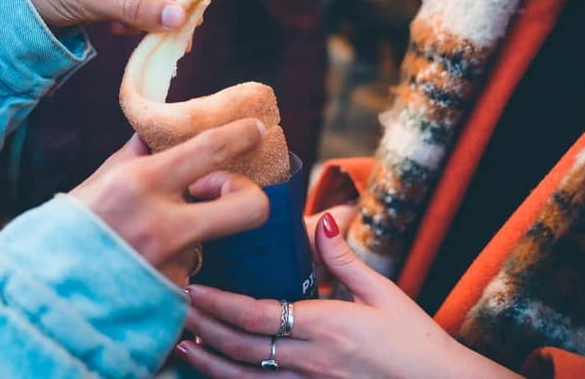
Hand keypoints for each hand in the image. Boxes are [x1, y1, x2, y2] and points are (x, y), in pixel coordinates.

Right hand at [67, 119, 269, 285]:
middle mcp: (162, 227)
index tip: (256, 130)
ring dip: (187, 234)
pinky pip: (188, 270)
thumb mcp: (97, 182)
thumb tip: (157, 130)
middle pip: (250, 207)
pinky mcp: (175, 298)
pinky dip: (170, 261)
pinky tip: (141, 262)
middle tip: (223, 190)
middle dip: (248, 193)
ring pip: (208, 239)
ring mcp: (172, 267)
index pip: (210, 150)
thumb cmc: (65, 230)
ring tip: (145, 238)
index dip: (241, 135)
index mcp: (139, 185)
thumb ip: (136, 156)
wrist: (39, 292)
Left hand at [176, 213, 521, 377]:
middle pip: (240, 346)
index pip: (256, 314)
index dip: (219, 303)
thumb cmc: (414, 339)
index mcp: (323, 327)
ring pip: (245, 377)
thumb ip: (344, 259)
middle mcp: (308, 360)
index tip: (193, 287)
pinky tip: (218, 374)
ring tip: (179, 347)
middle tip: (170, 309)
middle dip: (202, 328)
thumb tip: (321, 221)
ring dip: (209, 363)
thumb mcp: (383, 293)